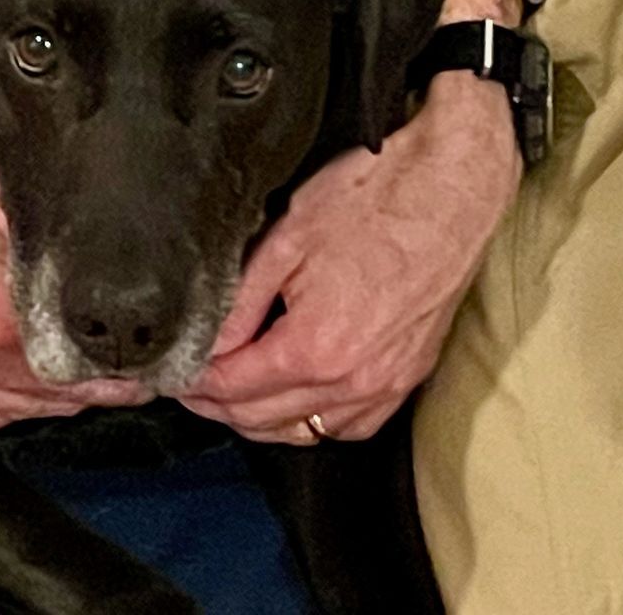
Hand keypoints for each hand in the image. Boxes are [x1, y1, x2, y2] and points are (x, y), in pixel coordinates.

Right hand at [0, 127, 153, 432]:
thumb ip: (39, 233)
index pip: (69, 362)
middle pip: (45, 396)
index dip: (110, 372)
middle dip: (89, 392)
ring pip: (7, 412)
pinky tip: (18, 394)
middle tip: (124, 387)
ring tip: (78, 391)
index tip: (140, 374)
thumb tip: (92, 255)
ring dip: (46, 404)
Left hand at [176, 0, 524, 445]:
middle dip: (218, 407)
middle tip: (190, 384)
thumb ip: (241, 302)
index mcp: (317, 347)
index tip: (172, 375)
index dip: (194, 385)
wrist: (450, 188)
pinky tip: (296, 399)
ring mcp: (387, 385)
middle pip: (265, 421)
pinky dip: (316, 421)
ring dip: (263, 420)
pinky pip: (352, 425)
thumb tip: (208, 342)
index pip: (235, 390)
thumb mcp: (287, 240)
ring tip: (232, 391)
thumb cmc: (374, 199)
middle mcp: (354, 380)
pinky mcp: (409, 377)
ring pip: (309, 433)